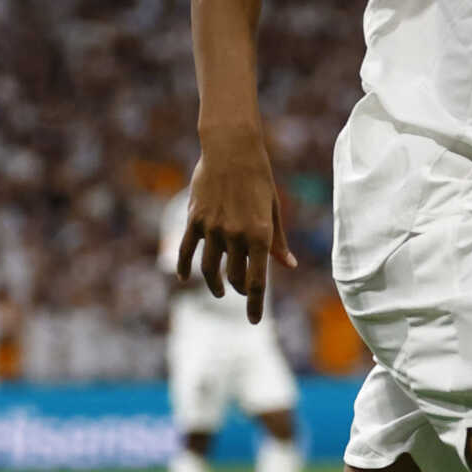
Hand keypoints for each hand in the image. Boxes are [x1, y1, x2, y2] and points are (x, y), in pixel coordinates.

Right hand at [173, 127, 297, 322]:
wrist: (232, 149)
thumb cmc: (259, 179)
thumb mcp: (274, 210)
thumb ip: (277, 241)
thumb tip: (287, 265)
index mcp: (260, 235)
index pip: (258, 281)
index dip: (255, 305)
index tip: (253, 321)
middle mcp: (236, 235)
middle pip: (234, 278)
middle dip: (239, 290)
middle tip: (240, 291)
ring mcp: (212, 228)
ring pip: (210, 269)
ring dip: (214, 285)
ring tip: (219, 290)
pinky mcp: (194, 219)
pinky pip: (186, 250)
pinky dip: (183, 267)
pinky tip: (184, 278)